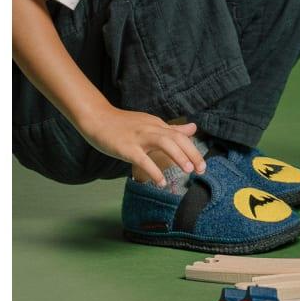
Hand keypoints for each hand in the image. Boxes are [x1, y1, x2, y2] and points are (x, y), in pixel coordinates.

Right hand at [79, 105, 206, 185]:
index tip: (202, 164)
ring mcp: (138, 137)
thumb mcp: (150, 124)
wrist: (97, 118)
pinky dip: (153, 170)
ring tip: (189, 171)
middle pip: (177, 138)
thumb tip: (193, 128)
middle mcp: (151, 128)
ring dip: (178, 156)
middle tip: (202, 169)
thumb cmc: (123, 124)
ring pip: (164, 143)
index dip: (193, 150)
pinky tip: (161, 182)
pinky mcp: (126, 147)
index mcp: (157, 124)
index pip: (180, 136)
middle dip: (192, 153)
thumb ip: (171, 129)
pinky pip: (142, 159)